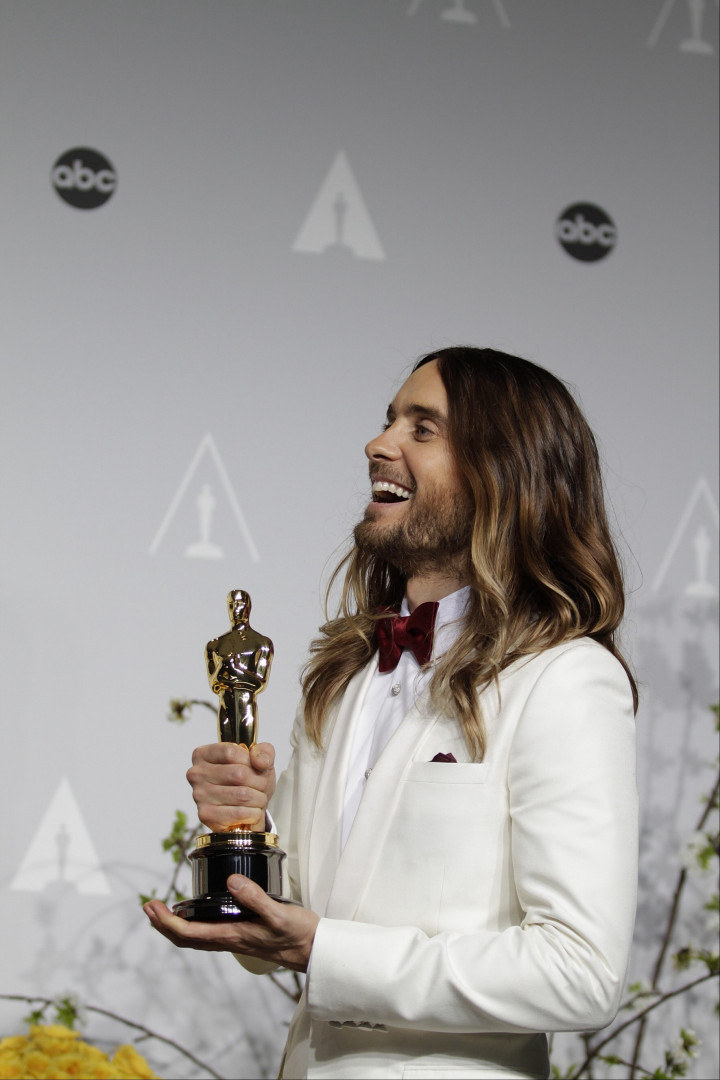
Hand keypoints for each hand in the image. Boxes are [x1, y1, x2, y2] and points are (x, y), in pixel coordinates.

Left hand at [144, 876, 318, 971]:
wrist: (314, 951)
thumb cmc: (298, 934)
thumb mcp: (279, 914)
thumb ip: (255, 898)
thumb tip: (231, 881)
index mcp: (232, 935)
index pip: (188, 933)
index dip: (166, 922)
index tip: (152, 906)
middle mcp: (228, 940)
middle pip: (185, 938)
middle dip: (162, 924)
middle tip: (148, 905)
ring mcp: (234, 940)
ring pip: (194, 937)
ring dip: (174, 925)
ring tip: (163, 909)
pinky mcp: (242, 935)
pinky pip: (207, 934)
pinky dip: (192, 924)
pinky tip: (196, 912)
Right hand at [187, 742, 275, 831]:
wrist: (246, 812)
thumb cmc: (249, 780)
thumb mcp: (260, 759)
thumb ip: (264, 751)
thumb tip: (260, 761)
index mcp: (204, 754)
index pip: (230, 752)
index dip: (249, 760)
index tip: (256, 766)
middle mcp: (196, 774)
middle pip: (239, 773)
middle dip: (259, 781)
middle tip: (262, 786)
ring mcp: (199, 795)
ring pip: (242, 794)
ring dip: (259, 798)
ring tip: (258, 799)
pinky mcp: (205, 815)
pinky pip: (239, 813)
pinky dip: (253, 813)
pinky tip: (252, 811)